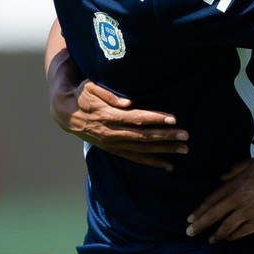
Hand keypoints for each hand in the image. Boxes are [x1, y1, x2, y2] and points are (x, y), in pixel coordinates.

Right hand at [55, 80, 187, 170]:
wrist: (67, 114)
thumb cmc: (82, 95)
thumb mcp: (90, 88)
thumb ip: (108, 94)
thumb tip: (127, 102)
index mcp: (108, 116)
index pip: (136, 118)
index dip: (156, 119)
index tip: (173, 119)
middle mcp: (112, 133)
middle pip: (144, 136)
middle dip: (166, 137)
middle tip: (186, 136)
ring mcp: (114, 144)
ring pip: (143, 149)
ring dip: (164, 150)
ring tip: (184, 149)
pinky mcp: (115, 150)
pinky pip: (136, 159)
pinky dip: (153, 162)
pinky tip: (169, 166)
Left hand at [187, 156, 253, 241]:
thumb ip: (237, 168)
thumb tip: (222, 176)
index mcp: (236, 184)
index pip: (212, 199)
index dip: (200, 209)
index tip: (191, 217)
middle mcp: (238, 200)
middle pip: (213, 215)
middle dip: (200, 225)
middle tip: (190, 232)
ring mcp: (248, 213)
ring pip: (226, 227)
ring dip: (216, 234)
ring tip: (210, 239)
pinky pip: (241, 232)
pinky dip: (233, 236)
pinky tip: (229, 239)